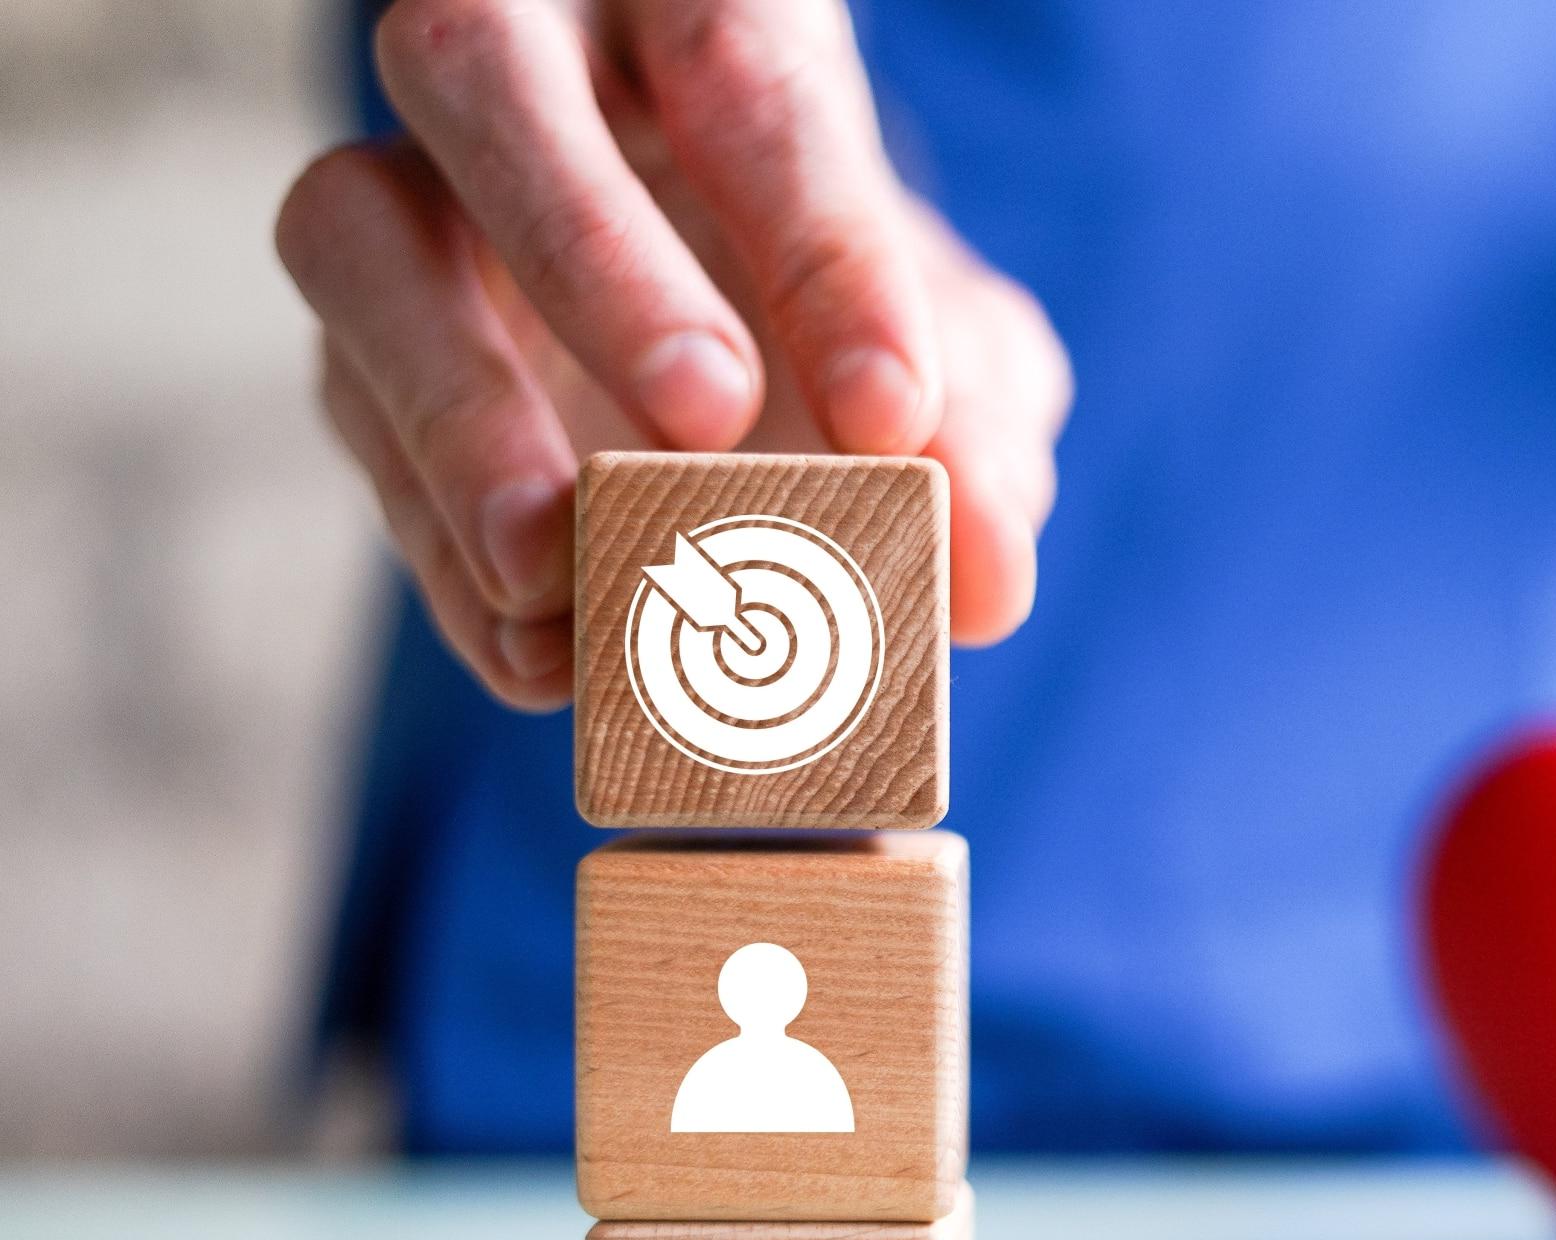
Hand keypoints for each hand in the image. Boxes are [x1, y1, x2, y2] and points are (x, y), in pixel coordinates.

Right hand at [275, 0, 1069, 709]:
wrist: (736, 351)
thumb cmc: (849, 311)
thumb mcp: (954, 360)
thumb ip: (984, 436)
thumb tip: (988, 578)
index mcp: (691, 15)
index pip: (747, 84)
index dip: (819, 250)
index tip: (891, 415)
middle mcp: (524, 67)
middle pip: (489, 81)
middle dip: (596, 258)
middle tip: (707, 422)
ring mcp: (410, 197)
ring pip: (358, 237)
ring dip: (457, 413)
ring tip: (554, 565)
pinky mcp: (356, 343)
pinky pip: (355, 416)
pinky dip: (439, 547)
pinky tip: (536, 649)